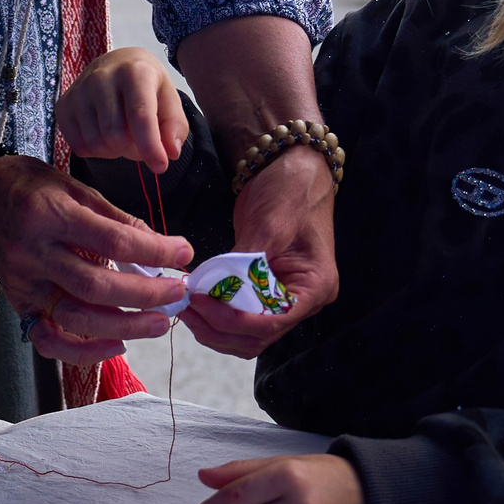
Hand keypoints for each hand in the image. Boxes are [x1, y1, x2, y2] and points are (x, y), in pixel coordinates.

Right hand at [0, 154, 193, 364]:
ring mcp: (24, 283)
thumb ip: (114, 218)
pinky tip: (116, 344)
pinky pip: (50, 340)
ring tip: (160, 323)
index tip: (184, 253)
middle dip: (146, 294)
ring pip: (77, 318)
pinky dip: (84, 350)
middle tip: (178, 293)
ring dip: (125, 327)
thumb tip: (158, 245)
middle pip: (97, 286)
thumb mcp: (74, 186)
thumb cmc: (30, 186)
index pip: (113, 239)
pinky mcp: (19, 304)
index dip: (155, 250)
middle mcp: (34, 253)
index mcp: (51, 214)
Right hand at [55, 47, 186, 172]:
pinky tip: (105, 136)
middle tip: (141, 144)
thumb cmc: (146, 86)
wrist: (116, 64)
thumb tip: (170, 152)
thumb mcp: (169, 99)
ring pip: (96, 144)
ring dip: (115, 152)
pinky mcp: (64, 105)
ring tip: (124, 137)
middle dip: (134, 150)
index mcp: (134, 72)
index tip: (161, 167)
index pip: (140, 116)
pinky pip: (79, 146)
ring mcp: (78, 91)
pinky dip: (96, 151)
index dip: (151, 146)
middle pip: (116, 136)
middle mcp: (102, 77)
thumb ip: (175, 126)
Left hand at [183, 145, 335, 357]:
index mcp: (316, 286)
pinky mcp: (265, 290)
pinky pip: (242, 317)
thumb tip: (214, 290)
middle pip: (259, 336)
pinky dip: (218, 316)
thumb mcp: (270, 222)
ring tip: (186, 308)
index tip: (201, 303)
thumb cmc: (290, 189)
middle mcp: (304, 300)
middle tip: (186, 308)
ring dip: (215, 329)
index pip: (274, 322)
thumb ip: (246, 260)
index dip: (233, 321)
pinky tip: (197, 301)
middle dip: (219, 329)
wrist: (292, 166)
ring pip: (248, 336)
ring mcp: (285, 297)